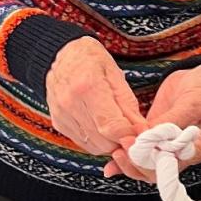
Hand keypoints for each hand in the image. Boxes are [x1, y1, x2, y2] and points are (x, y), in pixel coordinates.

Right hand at [46, 37, 142, 162]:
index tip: (141, 132)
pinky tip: (102, 126)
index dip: (130, 135)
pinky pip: (83, 143)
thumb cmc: (91, 60)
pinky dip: (97, 140)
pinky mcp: (59, 123)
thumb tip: (141, 130)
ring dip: (110, 143)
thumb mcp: (116, 75)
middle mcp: (70, 104)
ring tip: (117, 126)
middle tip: (131, 129)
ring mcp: (62, 115)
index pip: (112, 127)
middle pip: (103, 141)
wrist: (63, 54)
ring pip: (94, 147)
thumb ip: (128, 105)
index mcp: (87, 88)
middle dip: (122, 141)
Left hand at [104, 65, 200, 181]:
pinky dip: (127, 160)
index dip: (155, 159)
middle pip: (160, 172)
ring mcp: (171, 150)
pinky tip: (112, 162)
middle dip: (138, 163)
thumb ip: (172, 120)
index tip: (137, 144)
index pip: (176, 163)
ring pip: (148, 169)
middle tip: (122, 147)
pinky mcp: (157, 143)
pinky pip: (142, 157)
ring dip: (130, 164)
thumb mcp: (192, 102)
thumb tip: (150, 136)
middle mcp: (186, 154)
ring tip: (115, 152)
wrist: (200, 80)